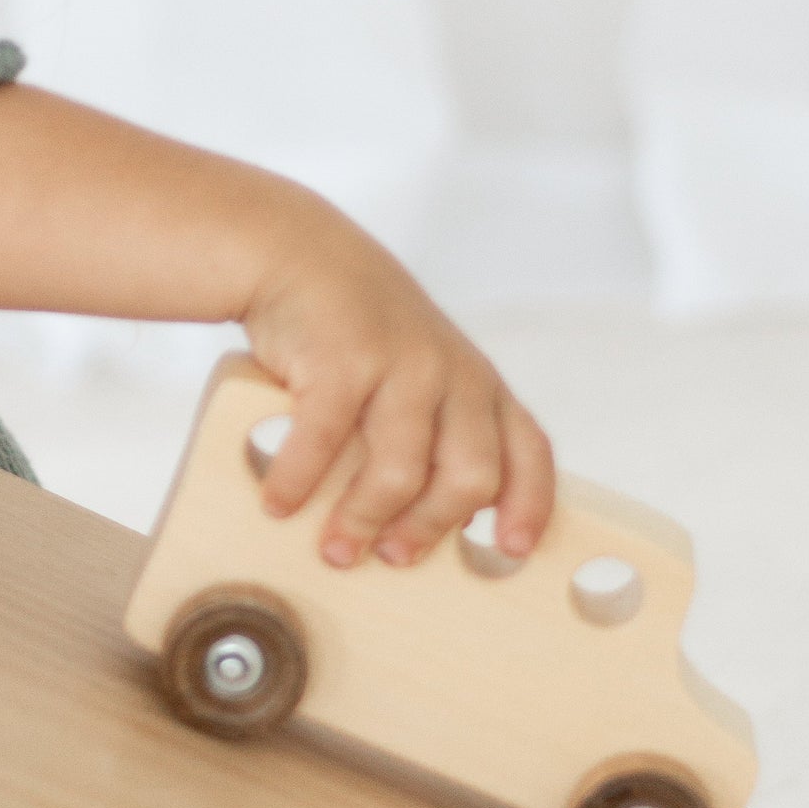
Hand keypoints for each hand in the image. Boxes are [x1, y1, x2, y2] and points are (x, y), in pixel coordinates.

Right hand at [242, 207, 553, 570]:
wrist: (295, 250)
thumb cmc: (353, 329)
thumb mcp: (415, 368)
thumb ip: (432, 429)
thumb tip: (419, 522)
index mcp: (478, 382)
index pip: (529, 451)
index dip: (529, 505)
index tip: (511, 552)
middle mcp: (451, 372)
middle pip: (471, 476)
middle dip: (432, 528)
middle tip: (395, 557)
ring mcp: (402, 363)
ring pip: (400, 472)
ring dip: (362, 520)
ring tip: (333, 549)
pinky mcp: (344, 360)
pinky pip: (325, 442)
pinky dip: (298, 481)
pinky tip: (278, 503)